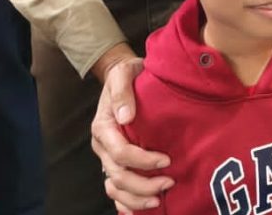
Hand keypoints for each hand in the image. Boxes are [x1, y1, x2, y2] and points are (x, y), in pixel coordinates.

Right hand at [90, 44, 171, 211]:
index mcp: (103, 126)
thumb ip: (122, 90)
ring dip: (136, 199)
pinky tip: (141, 210)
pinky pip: (116, 190)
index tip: (165, 159)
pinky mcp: (116, 163)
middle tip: (169, 182)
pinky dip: (126, 204)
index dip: (142, 161)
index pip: (120, 152)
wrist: (125, 77)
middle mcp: (103, 146)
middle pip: (118, 176)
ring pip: (115, 188)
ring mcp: (108, 157)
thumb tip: (125, 116)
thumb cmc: (129, 74)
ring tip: (158, 200)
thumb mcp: (124, 72)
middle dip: (143, 184)